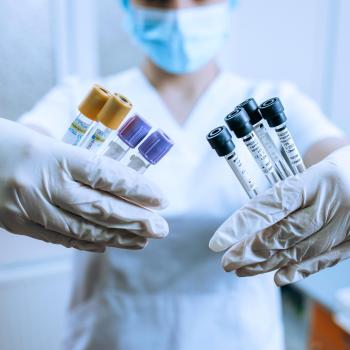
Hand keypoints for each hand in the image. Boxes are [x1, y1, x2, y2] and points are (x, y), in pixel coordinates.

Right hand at [0, 118, 168, 251]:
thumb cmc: (3, 141)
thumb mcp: (42, 140)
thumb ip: (76, 161)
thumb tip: (113, 181)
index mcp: (51, 154)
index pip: (105, 174)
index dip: (136, 188)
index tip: (160, 197)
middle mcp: (41, 184)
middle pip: (100, 207)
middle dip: (135, 219)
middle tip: (161, 228)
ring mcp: (28, 208)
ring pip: (83, 227)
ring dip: (117, 236)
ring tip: (142, 240)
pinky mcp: (18, 224)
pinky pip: (59, 237)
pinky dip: (87, 242)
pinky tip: (106, 245)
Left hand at [209, 146, 349, 285]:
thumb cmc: (333, 172)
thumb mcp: (308, 173)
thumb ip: (281, 198)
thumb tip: (247, 224)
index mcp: (313, 181)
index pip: (269, 206)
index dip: (241, 226)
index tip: (217, 242)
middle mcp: (329, 204)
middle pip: (281, 234)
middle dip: (249, 251)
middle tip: (227, 262)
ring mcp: (344, 225)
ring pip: (298, 251)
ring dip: (267, 264)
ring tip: (242, 270)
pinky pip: (323, 260)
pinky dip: (298, 270)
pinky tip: (277, 277)